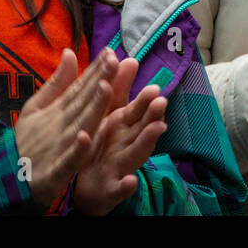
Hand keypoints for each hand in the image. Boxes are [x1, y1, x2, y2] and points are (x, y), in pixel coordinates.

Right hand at [13, 48, 115, 208]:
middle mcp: (61, 126)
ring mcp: (59, 148)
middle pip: (84, 101)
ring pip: (80, 125)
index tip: (110, 51)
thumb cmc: (26, 141)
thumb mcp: (36, 109)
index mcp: (58, 110)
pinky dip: (76, 150)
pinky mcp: (56, 172)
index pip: (80, 87)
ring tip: (106, 88)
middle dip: (99, 80)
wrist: (6, 180)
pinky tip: (85, 137)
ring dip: (92, 108)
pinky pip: (68, 160)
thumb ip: (57, 83)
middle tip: (114, 60)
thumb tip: (69, 52)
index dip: (96, 69)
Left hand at [72, 57, 167, 214]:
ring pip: (136, 154)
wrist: (85, 187)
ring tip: (158, 128)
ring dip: (147, 142)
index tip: (155, 87)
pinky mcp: (111, 190)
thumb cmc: (100, 145)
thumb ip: (118, 89)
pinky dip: (125, 186)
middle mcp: (127, 144)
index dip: (145, 100)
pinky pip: (119, 189)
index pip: (137, 110)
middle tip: (161, 103)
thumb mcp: (107, 115)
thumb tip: (128, 57)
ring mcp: (121, 167)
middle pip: (142, 128)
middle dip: (152, 116)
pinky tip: (130, 181)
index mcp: (123, 125)